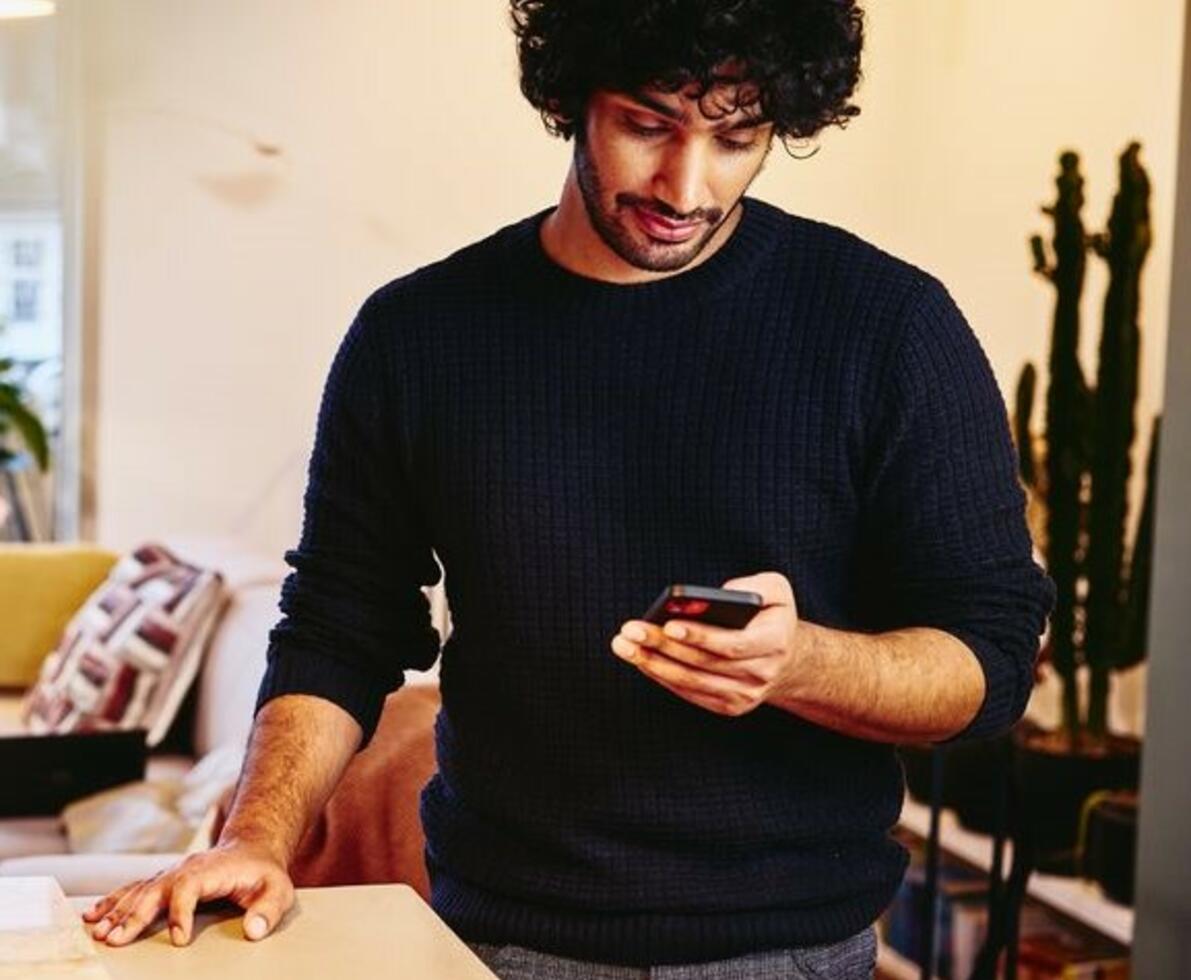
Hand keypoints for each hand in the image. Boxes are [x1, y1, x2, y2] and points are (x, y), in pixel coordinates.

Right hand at [81, 838, 294, 946]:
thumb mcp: (278, 890)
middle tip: (115, 940)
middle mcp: (185, 868)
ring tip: (98, 933)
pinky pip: (133, 889)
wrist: (251, 851)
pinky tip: (93, 916)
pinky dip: (112, 902)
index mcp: (211, 869)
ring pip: (139, 890)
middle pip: (155, 889)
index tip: (180, 939)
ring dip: (116, 911)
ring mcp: (171, 873)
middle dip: (134, 915)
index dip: (181, 912)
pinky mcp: (163, 881)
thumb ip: (269, 910)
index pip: (189, 887)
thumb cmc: (264, 875)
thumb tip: (254, 931)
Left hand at [610, 571, 803, 716]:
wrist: (788, 659)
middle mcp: (760, 674)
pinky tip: (641, 658)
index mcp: (774, 643)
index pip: (731, 645)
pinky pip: (689, 692)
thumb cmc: (773, 616)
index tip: (668, 624)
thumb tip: (715, 595)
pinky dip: (662, 676)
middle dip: (663, 645)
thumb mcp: (776, 590)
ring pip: (691, 681)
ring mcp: (744, 695)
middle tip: (631, 630)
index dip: (699, 636)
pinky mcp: (728, 706)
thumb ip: (754, 585)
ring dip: (654, 663)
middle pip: (703, 663)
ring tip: (625, 645)